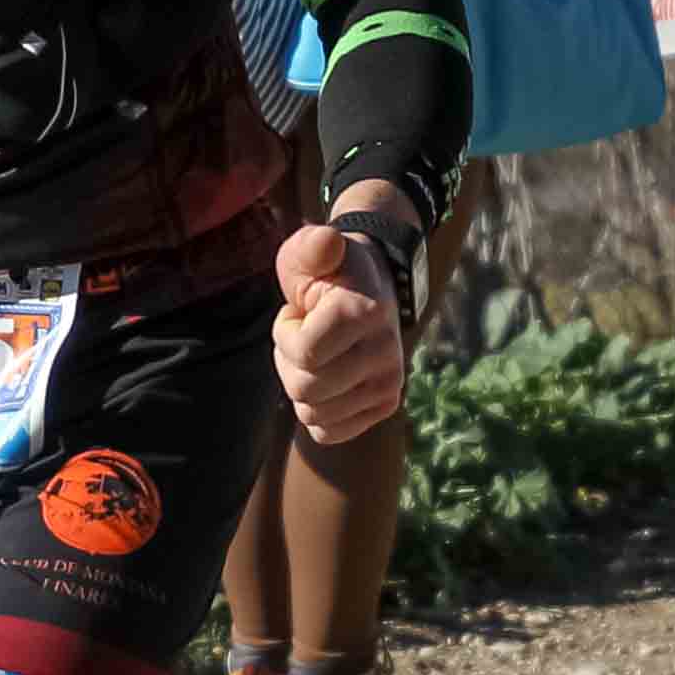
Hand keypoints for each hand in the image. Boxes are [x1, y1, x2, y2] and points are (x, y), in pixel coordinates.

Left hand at [272, 213, 411, 446]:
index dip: (285, 333)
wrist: (370, 287)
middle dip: (289, 362)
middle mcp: (386, 354)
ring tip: (316, 354)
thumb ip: (311, 245)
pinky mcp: (385, 405)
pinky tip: (326, 380)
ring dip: (300, 385)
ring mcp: (389, 383)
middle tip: (304, 335)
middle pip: (305, 390)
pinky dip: (316, 412)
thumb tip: (325, 242)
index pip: (302, 354)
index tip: (298, 313)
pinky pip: (328, 432)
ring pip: (313, 414)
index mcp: (365, 314)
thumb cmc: (328, 271)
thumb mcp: (311, 250)